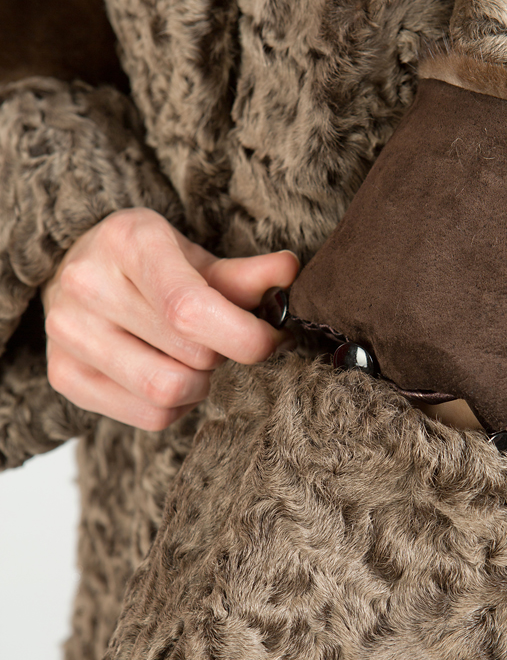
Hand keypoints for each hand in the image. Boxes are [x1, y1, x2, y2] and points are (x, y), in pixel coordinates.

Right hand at [41, 208, 299, 429]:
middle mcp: (87, 284)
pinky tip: (170, 373)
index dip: (245, 336)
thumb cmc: (148, 263)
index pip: (190, 309)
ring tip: (196, 361)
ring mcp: (68, 333)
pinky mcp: (63, 375)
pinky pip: (149, 417)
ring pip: (167, 392)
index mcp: (127, 241)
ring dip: (200, 385)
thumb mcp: (194, 257)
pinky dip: (176, 406)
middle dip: (223, 355)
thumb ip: (242, 274)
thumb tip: (289, 272)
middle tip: (222, 340)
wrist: (76, 270)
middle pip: (189, 355)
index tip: (271, 337)